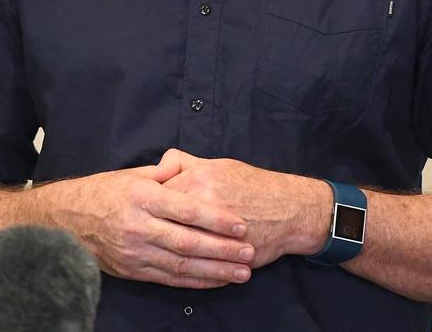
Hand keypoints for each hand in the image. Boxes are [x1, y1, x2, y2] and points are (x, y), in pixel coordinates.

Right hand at [49, 160, 254, 288]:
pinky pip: (169, 280)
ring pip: (181, 266)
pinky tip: (216, 280)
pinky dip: (195, 282)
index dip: (215, 218)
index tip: (240, 224)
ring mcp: (135, 253)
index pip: (185, 209)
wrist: (66, 221)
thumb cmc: (105, 192)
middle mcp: (139, 227)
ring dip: (215, 271)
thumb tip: (187, 164)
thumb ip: (164, 171)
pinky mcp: (132, 271)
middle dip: (222, 249)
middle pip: (188, 242)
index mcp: (142, 197)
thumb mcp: (133, 174)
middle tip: (250, 251)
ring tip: (242, 272)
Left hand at [158, 150, 331, 267]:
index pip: (159, 194)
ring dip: (166, 252)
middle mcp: (203, 203)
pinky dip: (186, 268)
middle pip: (163, 222)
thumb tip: (162, 165)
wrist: (288, 208)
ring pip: (177, 247)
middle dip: (152, 231)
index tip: (143, 212)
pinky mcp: (222, 254)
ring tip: (158, 255)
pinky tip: (179, 268)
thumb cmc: (252, 184)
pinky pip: (196, 264)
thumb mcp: (218, 164)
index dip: (149, 206)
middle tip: (145, 236)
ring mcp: (212, 231)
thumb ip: (186, 163)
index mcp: (198, 179)